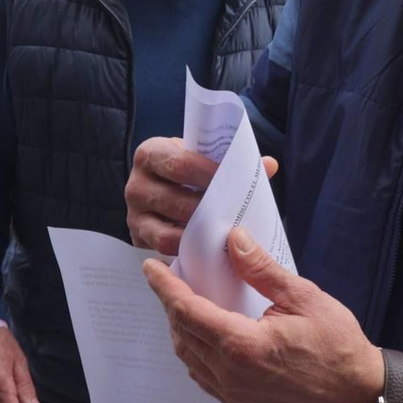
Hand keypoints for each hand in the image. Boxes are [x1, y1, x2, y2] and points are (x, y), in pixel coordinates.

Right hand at [125, 137, 278, 255]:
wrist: (164, 189)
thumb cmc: (189, 171)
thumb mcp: (203, 159)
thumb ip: (232, 161)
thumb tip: (269, 165)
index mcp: (151, 154)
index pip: (180, 164)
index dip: (208, 174)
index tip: (234, 181)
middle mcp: (135, 184)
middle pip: (175, 200)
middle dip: (208, 209)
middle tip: (236, 214)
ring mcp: (134, 214)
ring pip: (168, 230)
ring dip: (199, 233)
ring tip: (226, 233)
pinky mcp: (138, 238)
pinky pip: (165, 248)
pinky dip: (187, 249)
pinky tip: (208, 247)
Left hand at [141, 228, 379, 402]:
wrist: (357, 393)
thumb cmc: (337, 345)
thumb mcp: (302, 297)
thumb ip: (261, 269)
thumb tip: (234, 240)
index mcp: (242, 345)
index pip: (187, 310)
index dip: (165, 287)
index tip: (150, 268)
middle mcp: (230, 373)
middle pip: (182, 332)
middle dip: (171, 303)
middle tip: (171, 278)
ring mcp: (233, 393)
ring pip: (189, 356)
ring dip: (181, 327)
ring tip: (186, 301)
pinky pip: (203, 374)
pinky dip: (195, 350)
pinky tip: (205, 333)